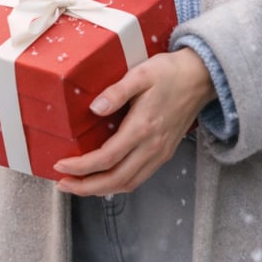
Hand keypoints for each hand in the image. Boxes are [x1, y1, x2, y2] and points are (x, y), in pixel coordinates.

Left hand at [53, 48, 214, 195]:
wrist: (201, 78)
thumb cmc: (170, 72)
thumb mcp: (141, 73)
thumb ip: (117, 92)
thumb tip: (94, 108)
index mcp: (143, 127)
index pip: (106, 158)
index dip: (81, 166)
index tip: (60, 164)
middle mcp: (152, 147)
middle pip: (116, 180)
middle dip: (86, 187)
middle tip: (63, 184)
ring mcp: (160, 153)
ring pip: (128, 184)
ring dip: (101, 189)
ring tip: (79, 185)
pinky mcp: (164, 153)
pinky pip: (138, 178)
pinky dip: (118, 184)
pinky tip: (105, 178)